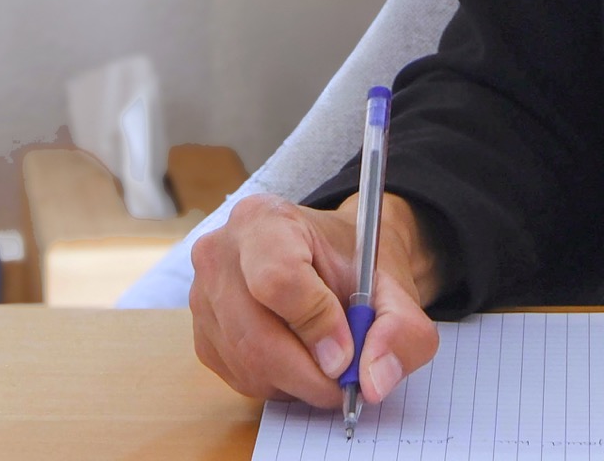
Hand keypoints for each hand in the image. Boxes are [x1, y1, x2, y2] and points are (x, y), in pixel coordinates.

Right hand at [190, 191, 441, 405]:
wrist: (334, 260)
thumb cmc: (357, 264)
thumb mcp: (393, 284)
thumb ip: (400, 327)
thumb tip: (373, 382)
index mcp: (264, 219)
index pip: (277, 279)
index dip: (316, 324)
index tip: (348, 352)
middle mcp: (221, 254)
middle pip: (257, 336)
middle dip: (310, 371)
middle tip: (346, 380)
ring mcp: (204, 297)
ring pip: (249, 365)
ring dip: (297, 382)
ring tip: (328, 362)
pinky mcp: (203, 337)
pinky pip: (239, 380)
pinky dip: (278, 385)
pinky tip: (300, 360)